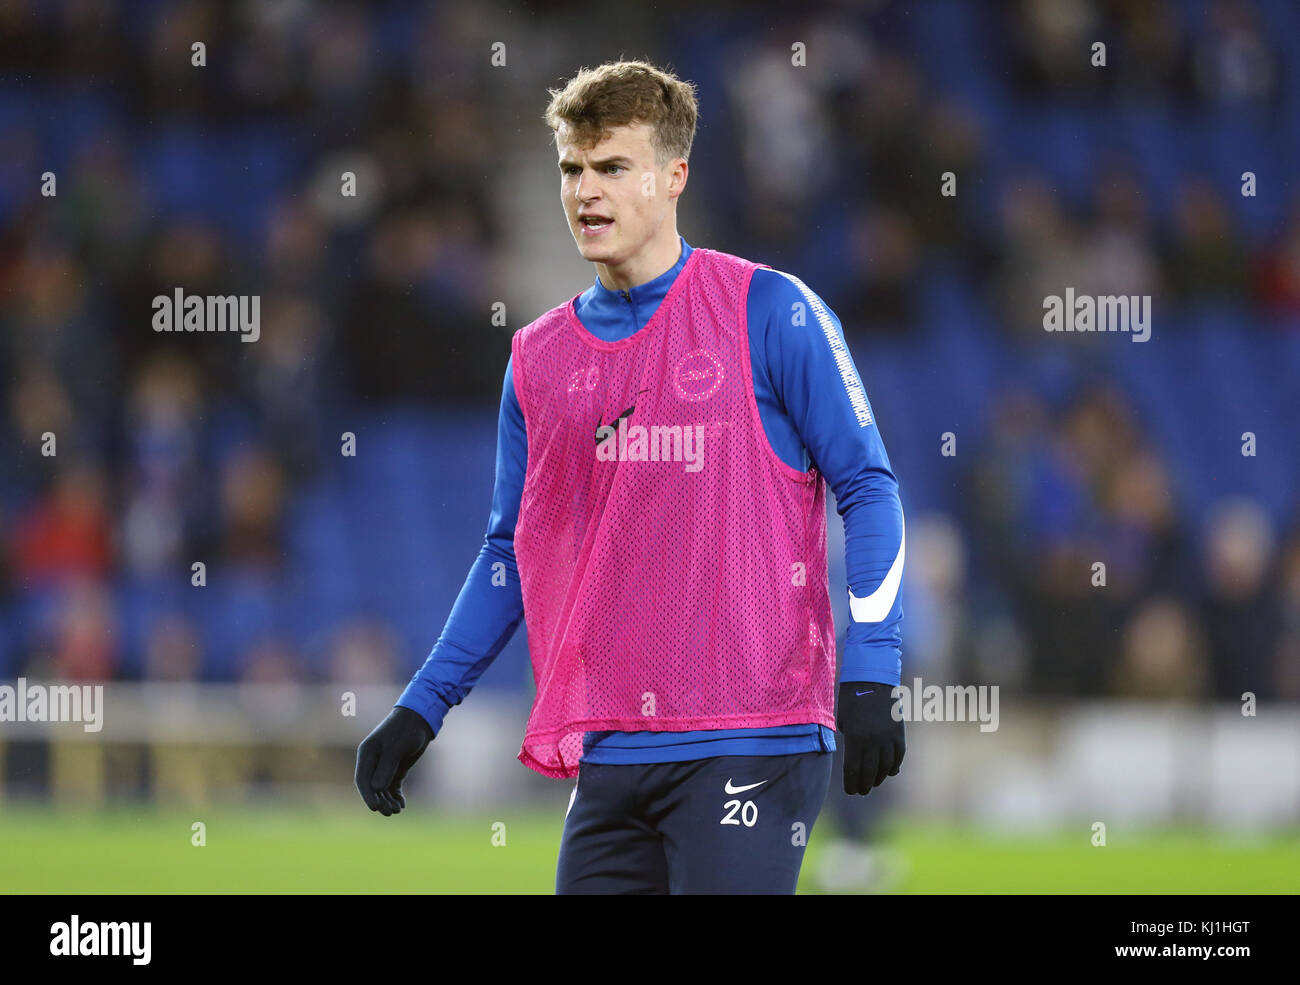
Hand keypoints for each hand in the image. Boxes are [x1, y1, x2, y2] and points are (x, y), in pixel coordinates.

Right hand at [355, 706, 434, 815]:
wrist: (420, 719)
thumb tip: (376, 789)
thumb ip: (386, 767)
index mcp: (367, 753)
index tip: (374, 808)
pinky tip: (401, 804)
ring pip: (382, 790)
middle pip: (371, 787)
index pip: (362, 779)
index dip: (367, 795)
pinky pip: (392, 787)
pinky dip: (395, 797)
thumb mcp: (396, 747)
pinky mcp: (395, 769)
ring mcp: (383, 766)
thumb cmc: (406, 729)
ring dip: (388, 801)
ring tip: (397, 810)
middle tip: (390, 812)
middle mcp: (373, 761)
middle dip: (379, 801)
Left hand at [836, 681, 904, 795]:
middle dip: (864, 785)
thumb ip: (850, 741)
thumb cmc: (852, 699)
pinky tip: (888, 772)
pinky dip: (894, 767)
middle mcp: (873, 741)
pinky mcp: (900, 734)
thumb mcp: (844, 720)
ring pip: (885, 767)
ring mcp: (888, 738)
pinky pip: (899, 756)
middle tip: (861, 791)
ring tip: (873, 783)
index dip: (851, 783)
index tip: (850, 791)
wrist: (873, 679)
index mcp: (855, 738)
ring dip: (879, 778)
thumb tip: (856, 757)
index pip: (853, 769)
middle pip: (870, 772)